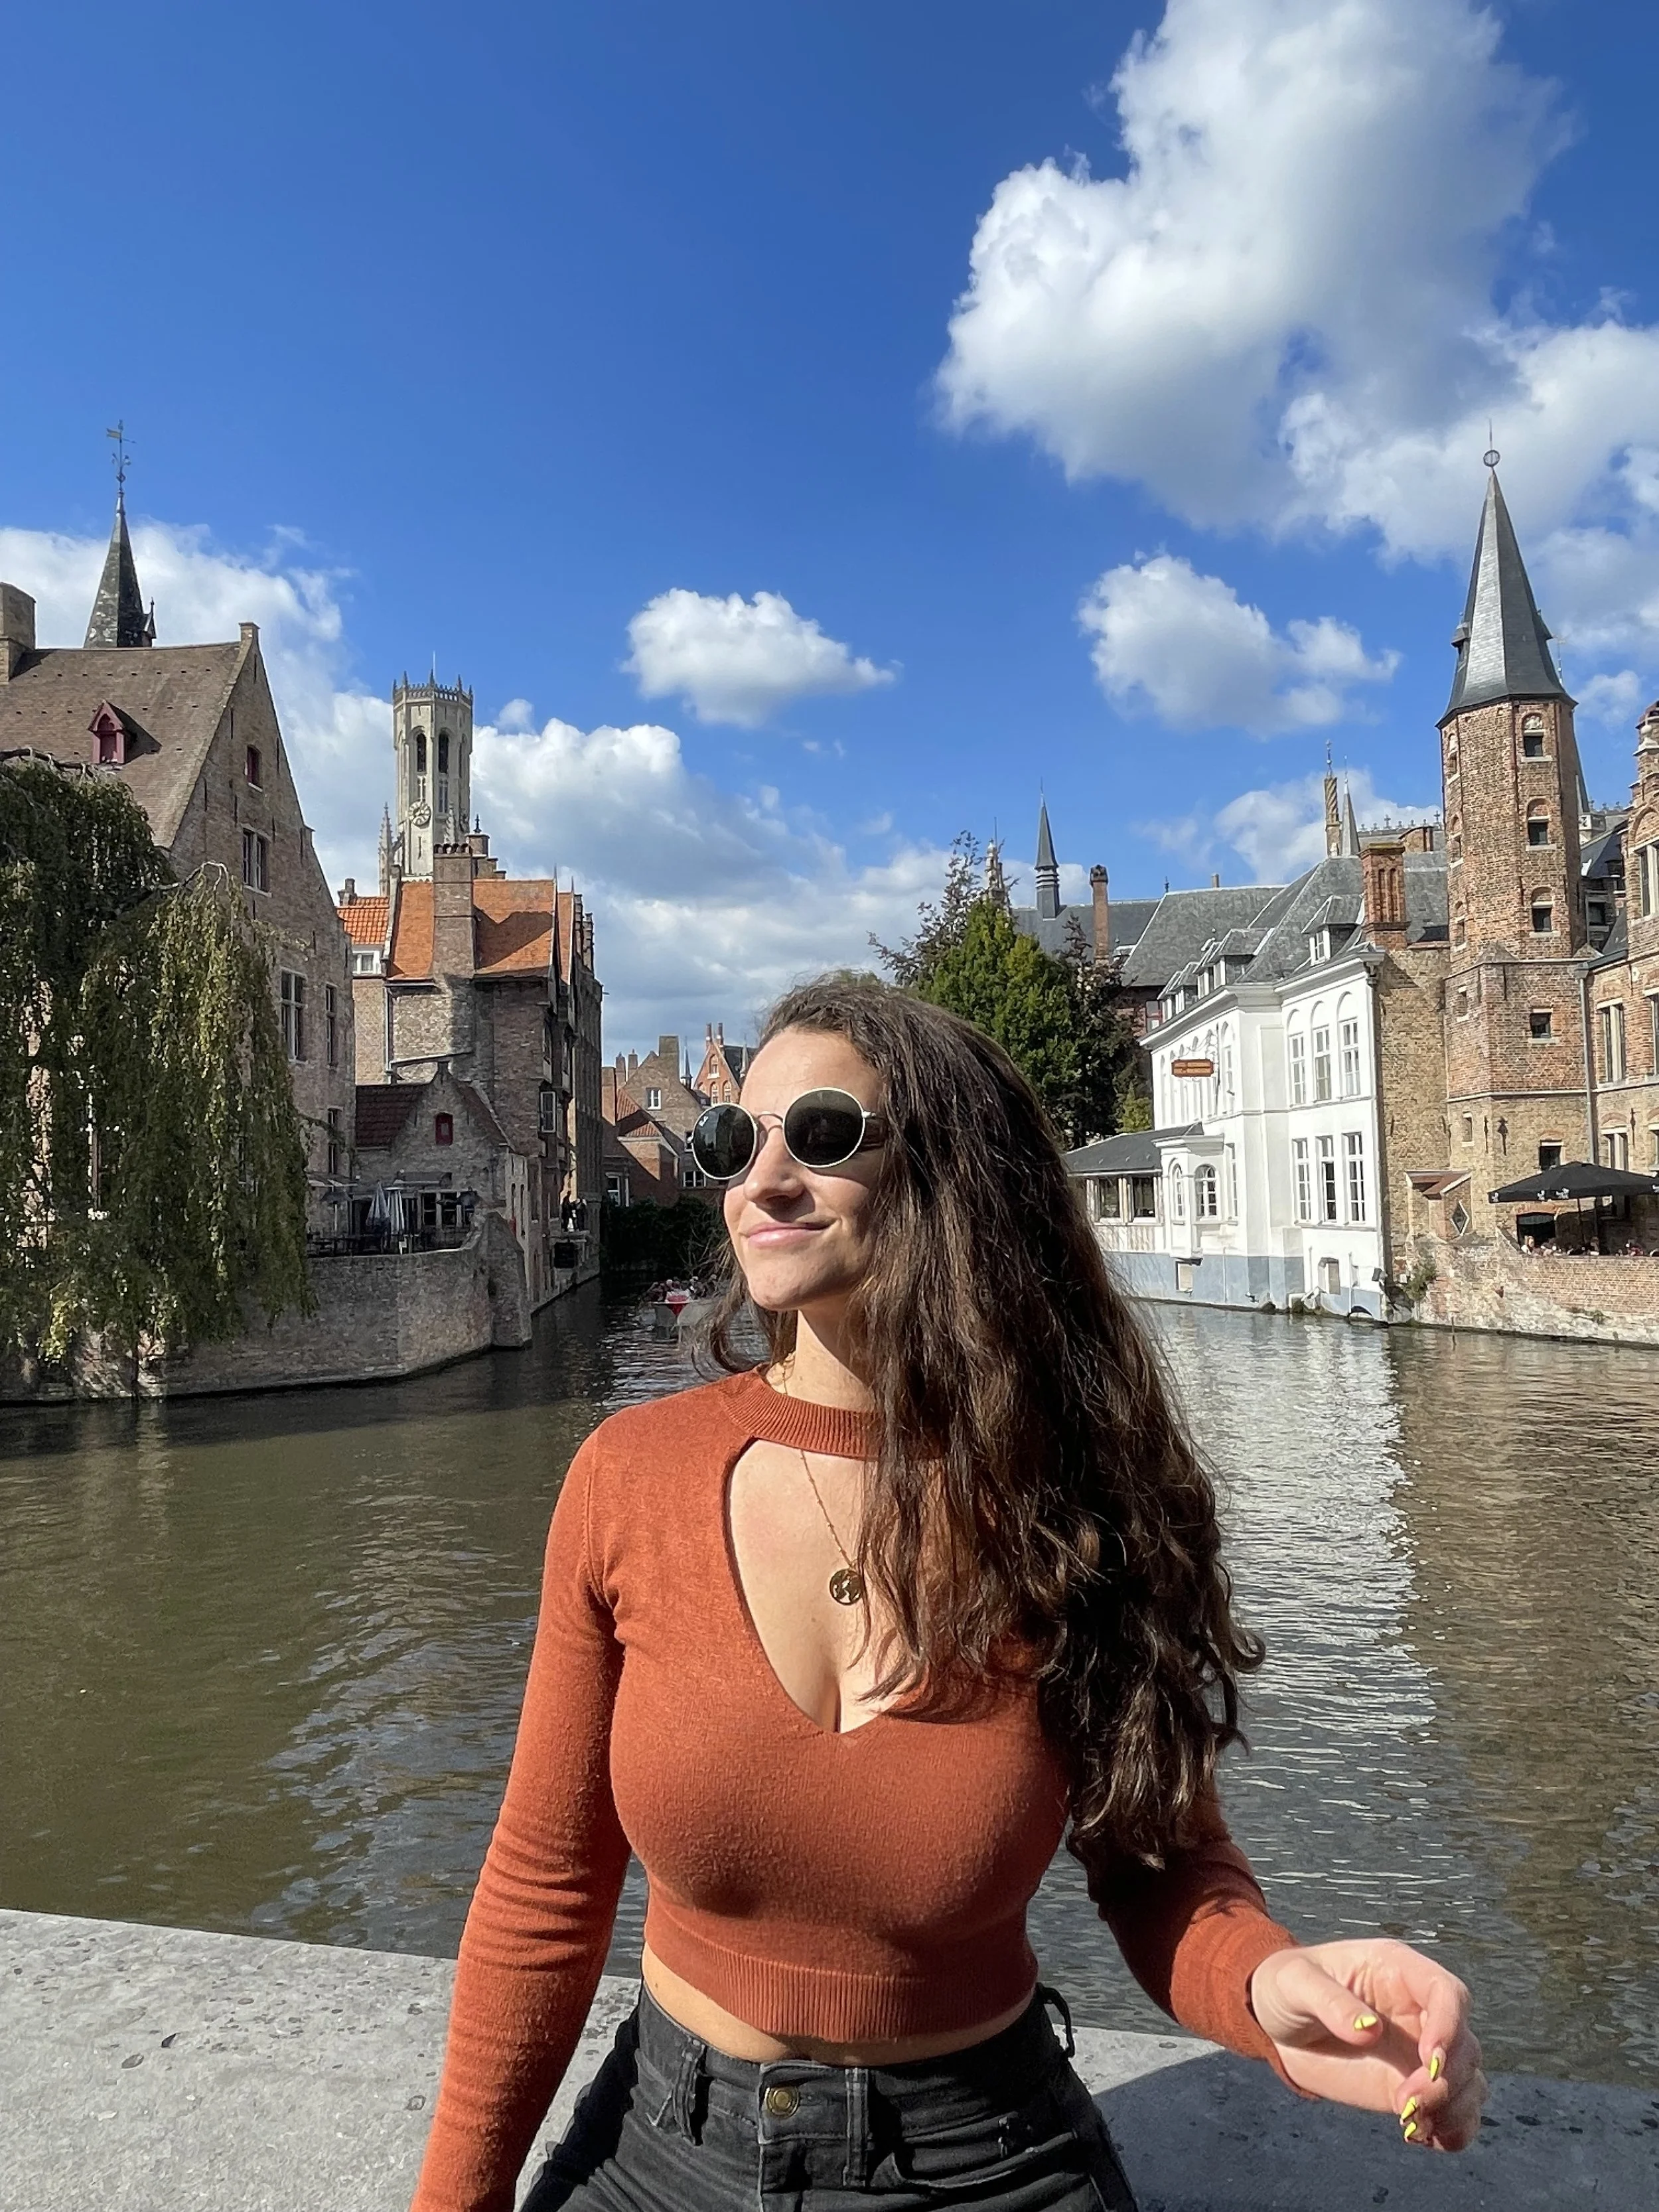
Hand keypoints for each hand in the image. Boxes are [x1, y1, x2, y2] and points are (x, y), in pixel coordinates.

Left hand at [1248, 1938, 1486, 2150]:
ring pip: (1469, 2081)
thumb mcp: (1295, 1983)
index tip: (1428, 2059)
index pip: (1447, 1992)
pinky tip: (1419, 2135)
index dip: (1449, 2025)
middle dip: (1446, 2079)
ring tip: (1411, 2123)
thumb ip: (1330, 2002)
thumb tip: (1369, 2029)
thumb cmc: (1285, 1986)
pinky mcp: (1413, 2087)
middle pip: (1464, 2044)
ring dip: (1453, 2108)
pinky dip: (1452, 2130)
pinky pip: (1456, 2112)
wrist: (1278, 2025)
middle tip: (1406, 2102)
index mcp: (1398, 1971)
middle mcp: (1419, 2010)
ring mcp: (1420, 2051)